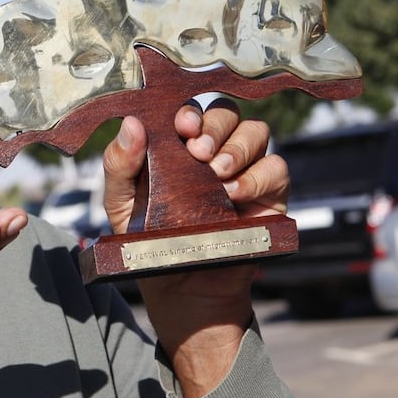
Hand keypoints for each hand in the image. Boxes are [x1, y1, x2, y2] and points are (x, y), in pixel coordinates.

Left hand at [101, 98, 288, 397]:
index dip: (190, 109)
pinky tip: (235, 194)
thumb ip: (119, 164)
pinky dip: (258, 176)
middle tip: (198, 150)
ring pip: (256, 132)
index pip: (192, 108)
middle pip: (227, 112)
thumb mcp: (120, 201)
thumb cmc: (147, 238)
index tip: (181, 125)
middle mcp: (215, 150)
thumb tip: (131, 123)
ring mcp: (245, 170)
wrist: (178, 289)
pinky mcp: (269, 196)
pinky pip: (277, 169)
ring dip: (237, 146)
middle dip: (214, 125)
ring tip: (217, 173)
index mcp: (179, 143)